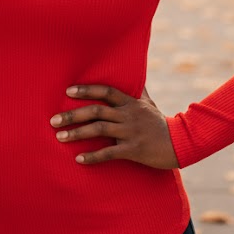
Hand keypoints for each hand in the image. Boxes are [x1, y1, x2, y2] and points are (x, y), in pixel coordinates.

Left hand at [50, 84, 178, 168]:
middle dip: (73, 115)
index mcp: (130, 103)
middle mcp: (128, 115)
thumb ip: (138, 91)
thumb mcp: (149, 103)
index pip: (106, 91)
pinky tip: (79, 159)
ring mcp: (130, 132)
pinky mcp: (133, 150)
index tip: (68, 91)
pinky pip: (109, 153)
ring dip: (77, 133)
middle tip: (53, 120)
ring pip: (99, 130)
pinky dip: (93, 157)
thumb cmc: (160, 123)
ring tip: (60, 137)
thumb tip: (134, 74)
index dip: (87, 90)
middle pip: (96, 110)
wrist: (180, 143)